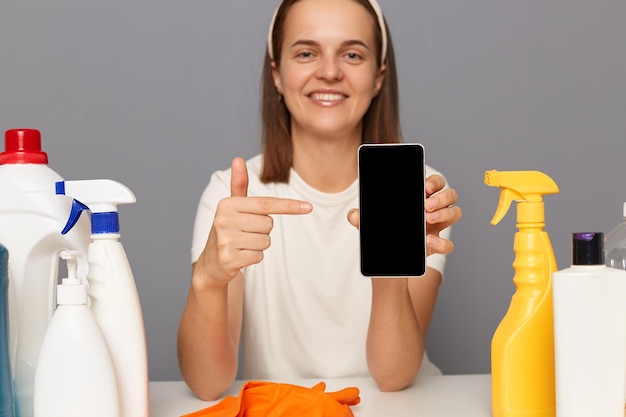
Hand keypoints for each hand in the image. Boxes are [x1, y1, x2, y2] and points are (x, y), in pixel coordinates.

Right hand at [195, 157, 312, 288]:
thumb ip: (238, 184)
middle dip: (262, 230)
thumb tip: (238, 159)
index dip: (289, 206)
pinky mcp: (229, 259)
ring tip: (242, 244)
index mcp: (228, 204)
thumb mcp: (232, 207)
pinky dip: (253, 257)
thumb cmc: (227, 229)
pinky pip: (259, 256)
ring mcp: (226, 240)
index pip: (266, 204)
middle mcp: (225, 220)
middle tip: (245, 233)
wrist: (211, 262)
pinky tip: (240, 256)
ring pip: (265, 241)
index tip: (309, 207)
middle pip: (268, 224)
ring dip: (259, 245)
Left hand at [346, 174, 460, 255]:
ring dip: (445, 213)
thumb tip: (353, 214)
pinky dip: (441, 242)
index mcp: (418, 200)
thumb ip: (362, 219)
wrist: (386, 267)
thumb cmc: (382, 237)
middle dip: (442, 196)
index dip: (434, 182)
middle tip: (426, 204)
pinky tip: (428, 240)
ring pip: (456, 212)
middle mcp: (431, 211)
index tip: (424, 187)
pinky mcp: (436, 247)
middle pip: (450, 195)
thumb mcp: (369, 226)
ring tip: (428, 218)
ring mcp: (436, 229)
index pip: (434, 183)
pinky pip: (449, 244)